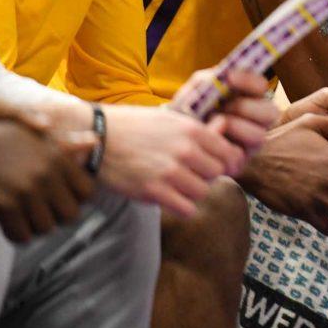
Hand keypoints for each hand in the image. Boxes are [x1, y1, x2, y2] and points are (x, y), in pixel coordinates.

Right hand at [0, 100, 96, 242]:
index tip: (63, 199)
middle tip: (43, 210)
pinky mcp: (5, 207)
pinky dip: (18, 234)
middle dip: (58, 215)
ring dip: (36, 225)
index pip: (87, 192)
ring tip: (26, 215)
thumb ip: (67, 142)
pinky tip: (11, 223)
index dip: (76, 199)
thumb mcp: (35, 134)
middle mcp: (47, 175)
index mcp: (58, 157)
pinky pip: (22, 235)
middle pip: (70, 214)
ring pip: (47, 227)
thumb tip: (94, 142)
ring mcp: (26, 192)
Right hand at [98, 104, 247, 217]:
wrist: (99, 137)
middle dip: (208, 175)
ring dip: (194, 191)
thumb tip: (225, 126)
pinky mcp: (153, 191)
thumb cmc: (135, 126)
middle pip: (217, 173)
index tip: (222, 166)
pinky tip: (172, 198)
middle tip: (195, 174)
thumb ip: (198, 127)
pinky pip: (185, 208)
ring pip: (202, 192)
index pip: (228, 153)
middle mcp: (185, 150)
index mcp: (191, 130)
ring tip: (180, 186)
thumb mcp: (170, 118)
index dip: (228, 161)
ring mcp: (170, 172)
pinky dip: (182, 206)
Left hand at [173, 69, 279, 156]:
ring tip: (215, 124)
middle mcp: (256, 120)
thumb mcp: (195, 91)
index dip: (250, 80)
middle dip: (245, 107)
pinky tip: (211, 139)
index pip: (262, 86)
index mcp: (249, 98)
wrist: (171, 138)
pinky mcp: (239, 162)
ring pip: (259, 135)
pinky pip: (241, 156)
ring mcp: (250, 143)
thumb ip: (207, 80)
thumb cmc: (187, 111)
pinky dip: (224, 146)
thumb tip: (222, 75)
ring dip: (236, 127)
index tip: (229, 77)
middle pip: (271, 112)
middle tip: (224, 107)